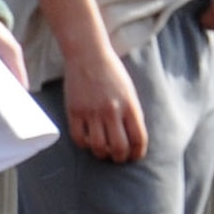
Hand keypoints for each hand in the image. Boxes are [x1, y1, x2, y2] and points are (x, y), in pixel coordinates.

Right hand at [63, 43, 147, 162]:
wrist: (88, 55)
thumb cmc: (112, 73)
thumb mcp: (130, 92)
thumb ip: (132, 114)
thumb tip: (133, 138)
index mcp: (130, 106)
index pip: (138, 139)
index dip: (138, 153)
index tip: (135, 156)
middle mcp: (112, 111)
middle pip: (119, 147)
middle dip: (120, 158)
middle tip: (119, 158)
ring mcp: (92, 112)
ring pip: (99, 146)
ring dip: (103, 154)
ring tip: (104, 152)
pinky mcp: (74, 111)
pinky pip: (78, 138)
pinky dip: (85, 145)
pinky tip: (88, 142)